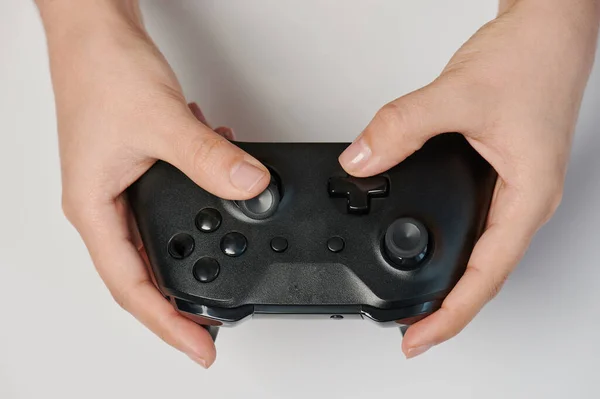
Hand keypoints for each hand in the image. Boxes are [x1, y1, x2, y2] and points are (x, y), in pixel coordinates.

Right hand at [40, 1, 268, 367]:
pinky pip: (173, 204)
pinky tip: (223, 204)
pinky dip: (201, 210)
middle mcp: (105, 204)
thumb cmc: (102, 70)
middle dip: (179, 304)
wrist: (95, 29)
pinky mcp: (141, 166)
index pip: (131, 286)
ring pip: (160, 241)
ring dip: (194, 258)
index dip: (166, 324)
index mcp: (94, 207)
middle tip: (213, 329)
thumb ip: (209, 160)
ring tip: (224, 280)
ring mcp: (122, 187)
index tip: (199, 348)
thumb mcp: (162, 122)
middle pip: (143, 274)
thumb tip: (251, 189)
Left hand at [339, 0, 598, 357]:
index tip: (419, 338)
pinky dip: (448, 244)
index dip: (452, 314)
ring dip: (449, 281)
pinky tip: (426, 245)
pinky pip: (473, 223)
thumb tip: (361, 159)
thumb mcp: (458, 95)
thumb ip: (402, 127)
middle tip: (411, 331)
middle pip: (485, 275)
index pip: (487, 275)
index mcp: (527, 195)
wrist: (547, 27)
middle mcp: (523, 200)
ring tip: (416, 302)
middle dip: (448, 308)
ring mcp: (511, 188)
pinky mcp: (497, 172)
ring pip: (479, 251)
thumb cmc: (530, 58)